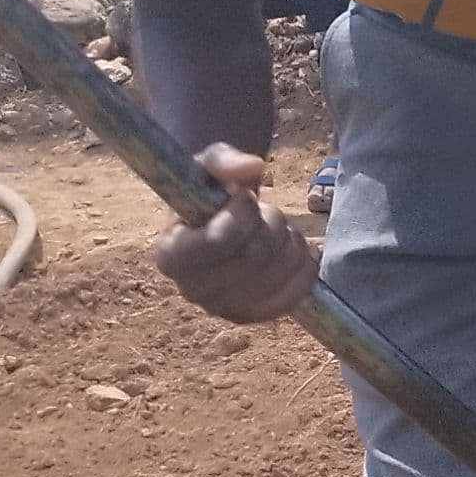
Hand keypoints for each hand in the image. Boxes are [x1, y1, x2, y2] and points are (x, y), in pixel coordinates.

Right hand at [152, 147, 316, 324]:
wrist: (222, 219)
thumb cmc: (210, 190)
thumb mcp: (209, 164)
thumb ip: (225, 160)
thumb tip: (253, 168)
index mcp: (169, 254)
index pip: (219, 242)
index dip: (243, 215)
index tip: (247, 197)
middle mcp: (191, 290)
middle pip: (254, 258)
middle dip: (271, 224)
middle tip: (266, 211)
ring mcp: (223, 309)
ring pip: (279, 276)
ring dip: (290, 243)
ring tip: (279, 229)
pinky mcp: (253, 316)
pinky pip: (294, 297)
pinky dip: (305, 268)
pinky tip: (299, 250)